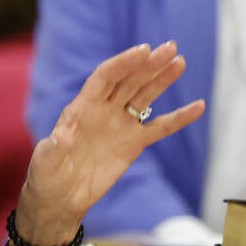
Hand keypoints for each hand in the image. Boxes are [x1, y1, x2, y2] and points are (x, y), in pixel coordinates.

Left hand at [15, 41, 204, 245]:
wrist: (60, 197)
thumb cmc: (47, 174)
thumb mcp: (46, 158)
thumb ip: (56, 145)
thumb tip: (63, 133)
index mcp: (82, 106)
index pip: (106, 77)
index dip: (124, 63)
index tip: (144, 50)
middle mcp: (103, 110)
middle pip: (129, 80)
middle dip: (149, 64)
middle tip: (170, 48)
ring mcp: (120, 125)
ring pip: (145, 96)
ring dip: (162, 79)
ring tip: (180, 61)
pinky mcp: (133, 144)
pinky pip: (160, 128)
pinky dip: (179, 118)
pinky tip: (198, 107)